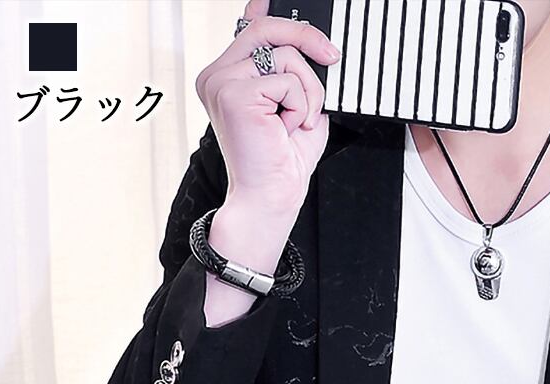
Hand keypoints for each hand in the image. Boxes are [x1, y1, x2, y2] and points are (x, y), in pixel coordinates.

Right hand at [195, 0, 342, 213]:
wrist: (270, 198)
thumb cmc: (282, 161)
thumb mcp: (298, 107)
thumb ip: (297, 74)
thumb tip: (311, 43)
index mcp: (228, 77)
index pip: (249, 28)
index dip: (272, 12)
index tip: (299, 14)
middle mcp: (218, 76)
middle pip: (265, 29)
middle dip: (306, 37)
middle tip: (331, 56)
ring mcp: (222, 82)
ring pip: (284, 55)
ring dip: (308, 91)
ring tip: (298, 120)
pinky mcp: (234, 94)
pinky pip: (287, 79)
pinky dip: (301, 105)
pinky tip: (288, 128)